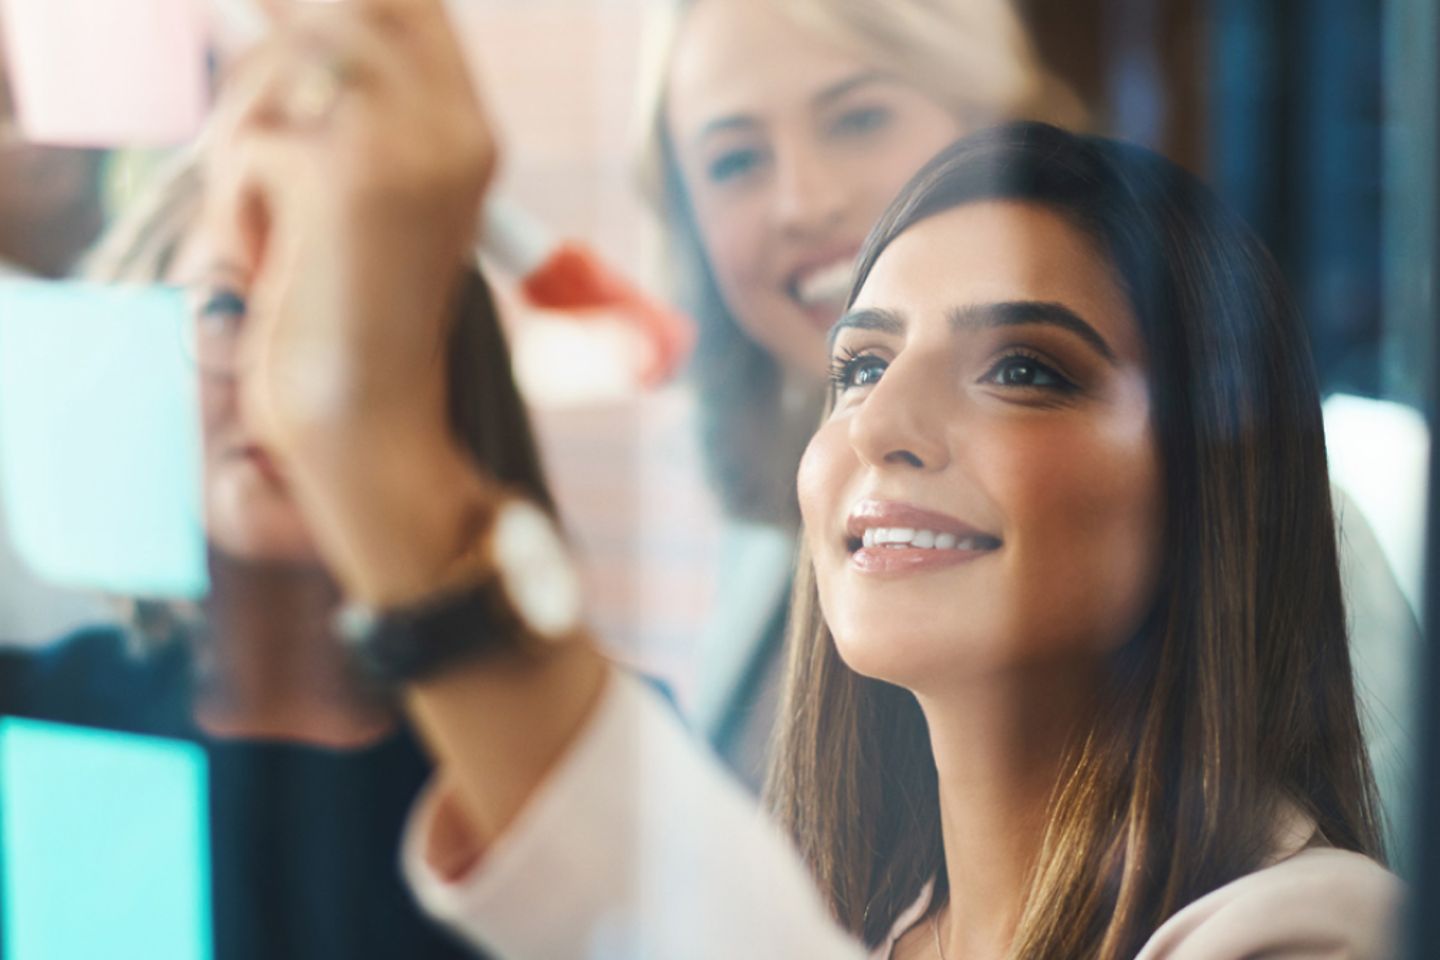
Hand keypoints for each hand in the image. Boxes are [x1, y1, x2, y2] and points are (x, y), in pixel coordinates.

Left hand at [204, 0, 500, 603]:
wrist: (367, 419)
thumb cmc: (351, 315)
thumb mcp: (366, 194)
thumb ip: (346, 106)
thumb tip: (279, 21)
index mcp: (468, 131)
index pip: (405, 2)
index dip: (337, 9)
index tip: (289, 34)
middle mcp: (452, 128)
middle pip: (341, 8)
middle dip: (277, 64)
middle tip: (263, 148)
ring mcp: (406, 148)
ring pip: (283, 63)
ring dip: (248, 138)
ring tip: (270, 221)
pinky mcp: (347, 179)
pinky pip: (251, 141)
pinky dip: (236, 205)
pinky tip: (270, 261)